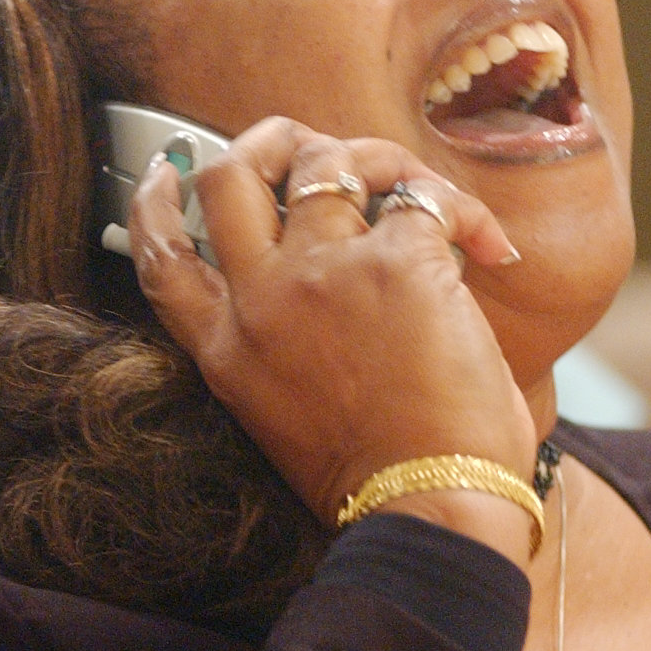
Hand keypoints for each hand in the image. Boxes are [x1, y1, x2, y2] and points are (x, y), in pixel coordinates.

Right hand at [127, 117, 536, 543]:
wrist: (429, 508)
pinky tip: (491, 248)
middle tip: (316, 147)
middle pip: (231, 177)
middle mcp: (262, 301)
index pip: (164, 256)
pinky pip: (425, 197)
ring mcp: (324, 273)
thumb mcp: (291, 422)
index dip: (159, 201)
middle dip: (271, 141)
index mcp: (229, 351)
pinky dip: (463, 209)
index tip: (171, 169)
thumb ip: (289, 351)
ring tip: (420, 190)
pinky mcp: (398, 261)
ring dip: (380, 160)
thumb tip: (339, 298)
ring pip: (330, 163)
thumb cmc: (386, 484)